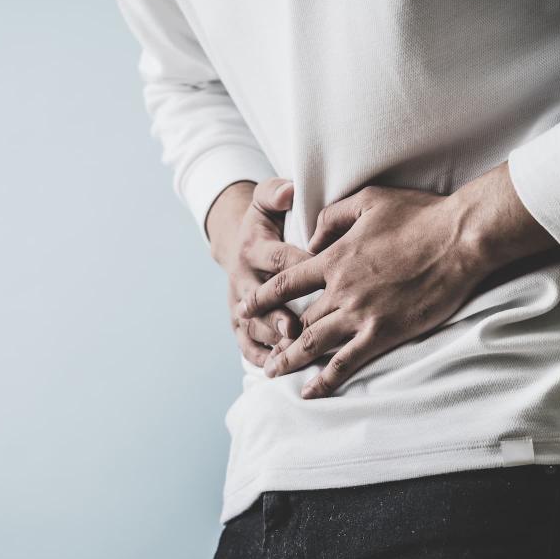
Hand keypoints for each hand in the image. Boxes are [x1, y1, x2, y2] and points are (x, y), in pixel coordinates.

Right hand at [207, 178, 312, 366]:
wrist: (238, 241)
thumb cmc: (268, 220)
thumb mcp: (267, 200)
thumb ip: (276, 193)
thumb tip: (288, 191)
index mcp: (253, 247)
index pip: (277, 257)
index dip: (298, 265)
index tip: (321, 274)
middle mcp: (243, 276)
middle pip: (260, 298)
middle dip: (276, 313)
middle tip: (293, 327)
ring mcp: (239, 301)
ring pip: (252, 324)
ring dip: (269, 339)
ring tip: (288, 353)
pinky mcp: (238, 320)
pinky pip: (245, 342)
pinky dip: (258, 356)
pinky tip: (274, 367)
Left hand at [237, 162, 559, 397]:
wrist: (459, 238)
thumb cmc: (419, 214)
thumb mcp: (368, 200)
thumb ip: (332, 217)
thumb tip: (312, 236)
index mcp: (333, 258)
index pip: (286, 283)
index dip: (262, 298)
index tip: (245, 309)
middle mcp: (340, 289)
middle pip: (297, 319)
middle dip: (275, 338)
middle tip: (260, 352)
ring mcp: (360, 313)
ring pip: (314, 343)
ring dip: (290, 360)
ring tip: (273, 373)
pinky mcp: (384, 332)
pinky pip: (347, 361)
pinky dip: (327, 378)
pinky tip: (312, 391)